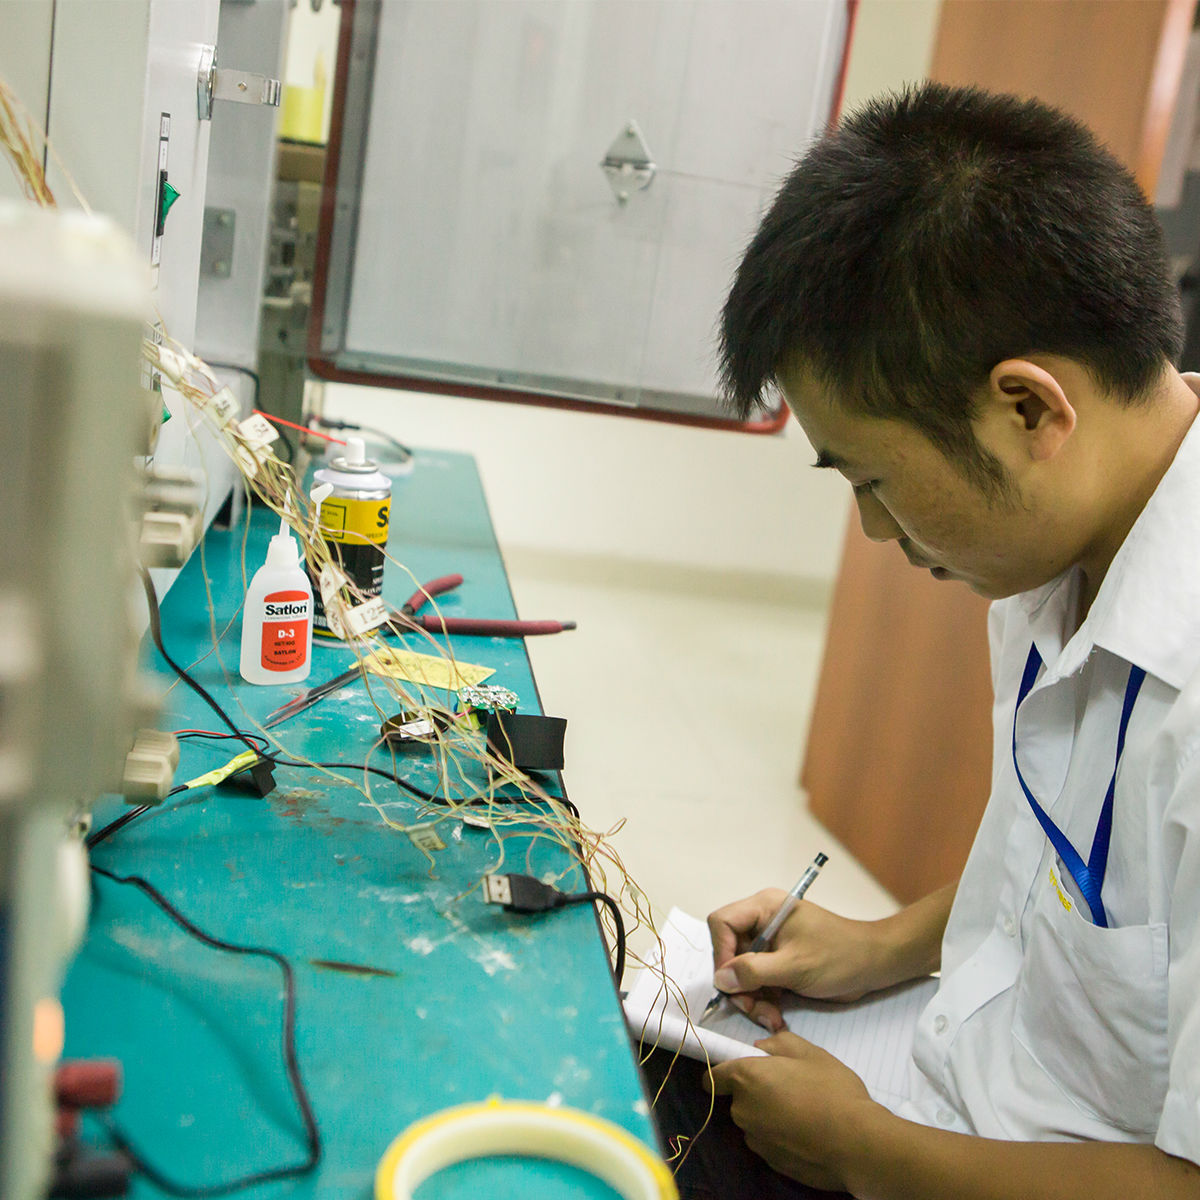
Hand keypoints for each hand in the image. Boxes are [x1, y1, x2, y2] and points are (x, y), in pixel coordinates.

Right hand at [708, 890, 890, 1030]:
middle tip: (754, 1009)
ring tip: (771, 1018)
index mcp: (765, 908)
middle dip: (740, 985)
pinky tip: (776, 1017)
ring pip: (742, 973)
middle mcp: (763, 922)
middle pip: (730, 952)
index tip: (732, 983)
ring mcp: (770, 943)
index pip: (722, 923)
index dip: (721, 953)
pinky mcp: (779, 963)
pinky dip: (763, 1001)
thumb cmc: (839, 956)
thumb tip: (720, 979)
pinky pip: (758, 982)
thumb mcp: (794, 966)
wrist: (874, 965)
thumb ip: (754, 972)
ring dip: (752, 999)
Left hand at [710, 1032, 878, 1190]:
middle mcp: (743, 1111)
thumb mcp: (811, 1053)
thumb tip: (761, 1049)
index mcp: (747, 1078)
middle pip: (738, 1099)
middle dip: (756, 1093)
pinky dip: (780, 1137)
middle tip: (788, 1087)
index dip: (724, 1071)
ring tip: (802, 1113)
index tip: (741, 1070)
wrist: (855, 1144)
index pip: (713, 1076)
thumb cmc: (831, 1090)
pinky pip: (768, 1143)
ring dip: (768, 1116)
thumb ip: (780, 1044)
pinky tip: (806, 1134)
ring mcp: (757, 1142)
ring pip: (754, 1123)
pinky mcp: (771, 1163)